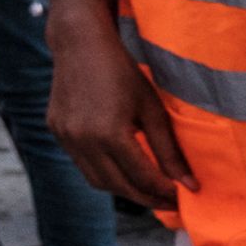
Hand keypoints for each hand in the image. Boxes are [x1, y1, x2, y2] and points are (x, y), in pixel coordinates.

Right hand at [49, 15, 188, 211]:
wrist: (80, 44)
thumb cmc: (121, 72)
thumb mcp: (152, 110)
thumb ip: (169, 151)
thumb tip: (189, 186)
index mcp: (109, 134)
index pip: (143, 178)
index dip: (166, 192)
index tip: (184, 198)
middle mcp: (83, 140)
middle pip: (120, 187)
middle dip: (148, 198)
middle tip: (170, 201)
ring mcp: (65, 137)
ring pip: (97, 181)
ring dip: (124, 189)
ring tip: (147, 188)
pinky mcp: (57, 131)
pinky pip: (83, 164)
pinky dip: (104, 172)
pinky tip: (121, 166)